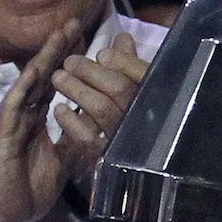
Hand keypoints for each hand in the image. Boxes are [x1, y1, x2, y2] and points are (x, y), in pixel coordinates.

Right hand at [0, 23, 83, 221]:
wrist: (4, 215)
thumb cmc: (30, 187)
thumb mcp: (64, 158)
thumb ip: (77, 135)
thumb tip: (98, 118)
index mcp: (38, 117)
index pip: (56, 82)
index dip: (70, 60)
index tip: (88, 37)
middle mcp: (25, 113)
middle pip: (44, 74)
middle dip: (59, 48)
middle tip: (75, 21)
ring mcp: (13, 121)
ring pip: (30, 82)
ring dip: (45, 56)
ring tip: (60, 34)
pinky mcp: (3, 134)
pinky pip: (14, 105)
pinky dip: (25, 85)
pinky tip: (37, 68)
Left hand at [52, 32, 151, 187]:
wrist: (150, 183)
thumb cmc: (145, 130)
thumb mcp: (140, 95)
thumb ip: (132, 67)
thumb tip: (122, 37)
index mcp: (163, 102)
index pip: (143, 75)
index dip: (121, 61)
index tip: (102, 52)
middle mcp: (149, 122)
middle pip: (120, 89)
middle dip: (91, 71)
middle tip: (69, 62)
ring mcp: (129, 143)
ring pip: (102, 110)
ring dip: (77, 90)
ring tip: (58, 78)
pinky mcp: (110, 162)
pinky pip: (90, 140)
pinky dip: (72, 122)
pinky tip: (59, 110)